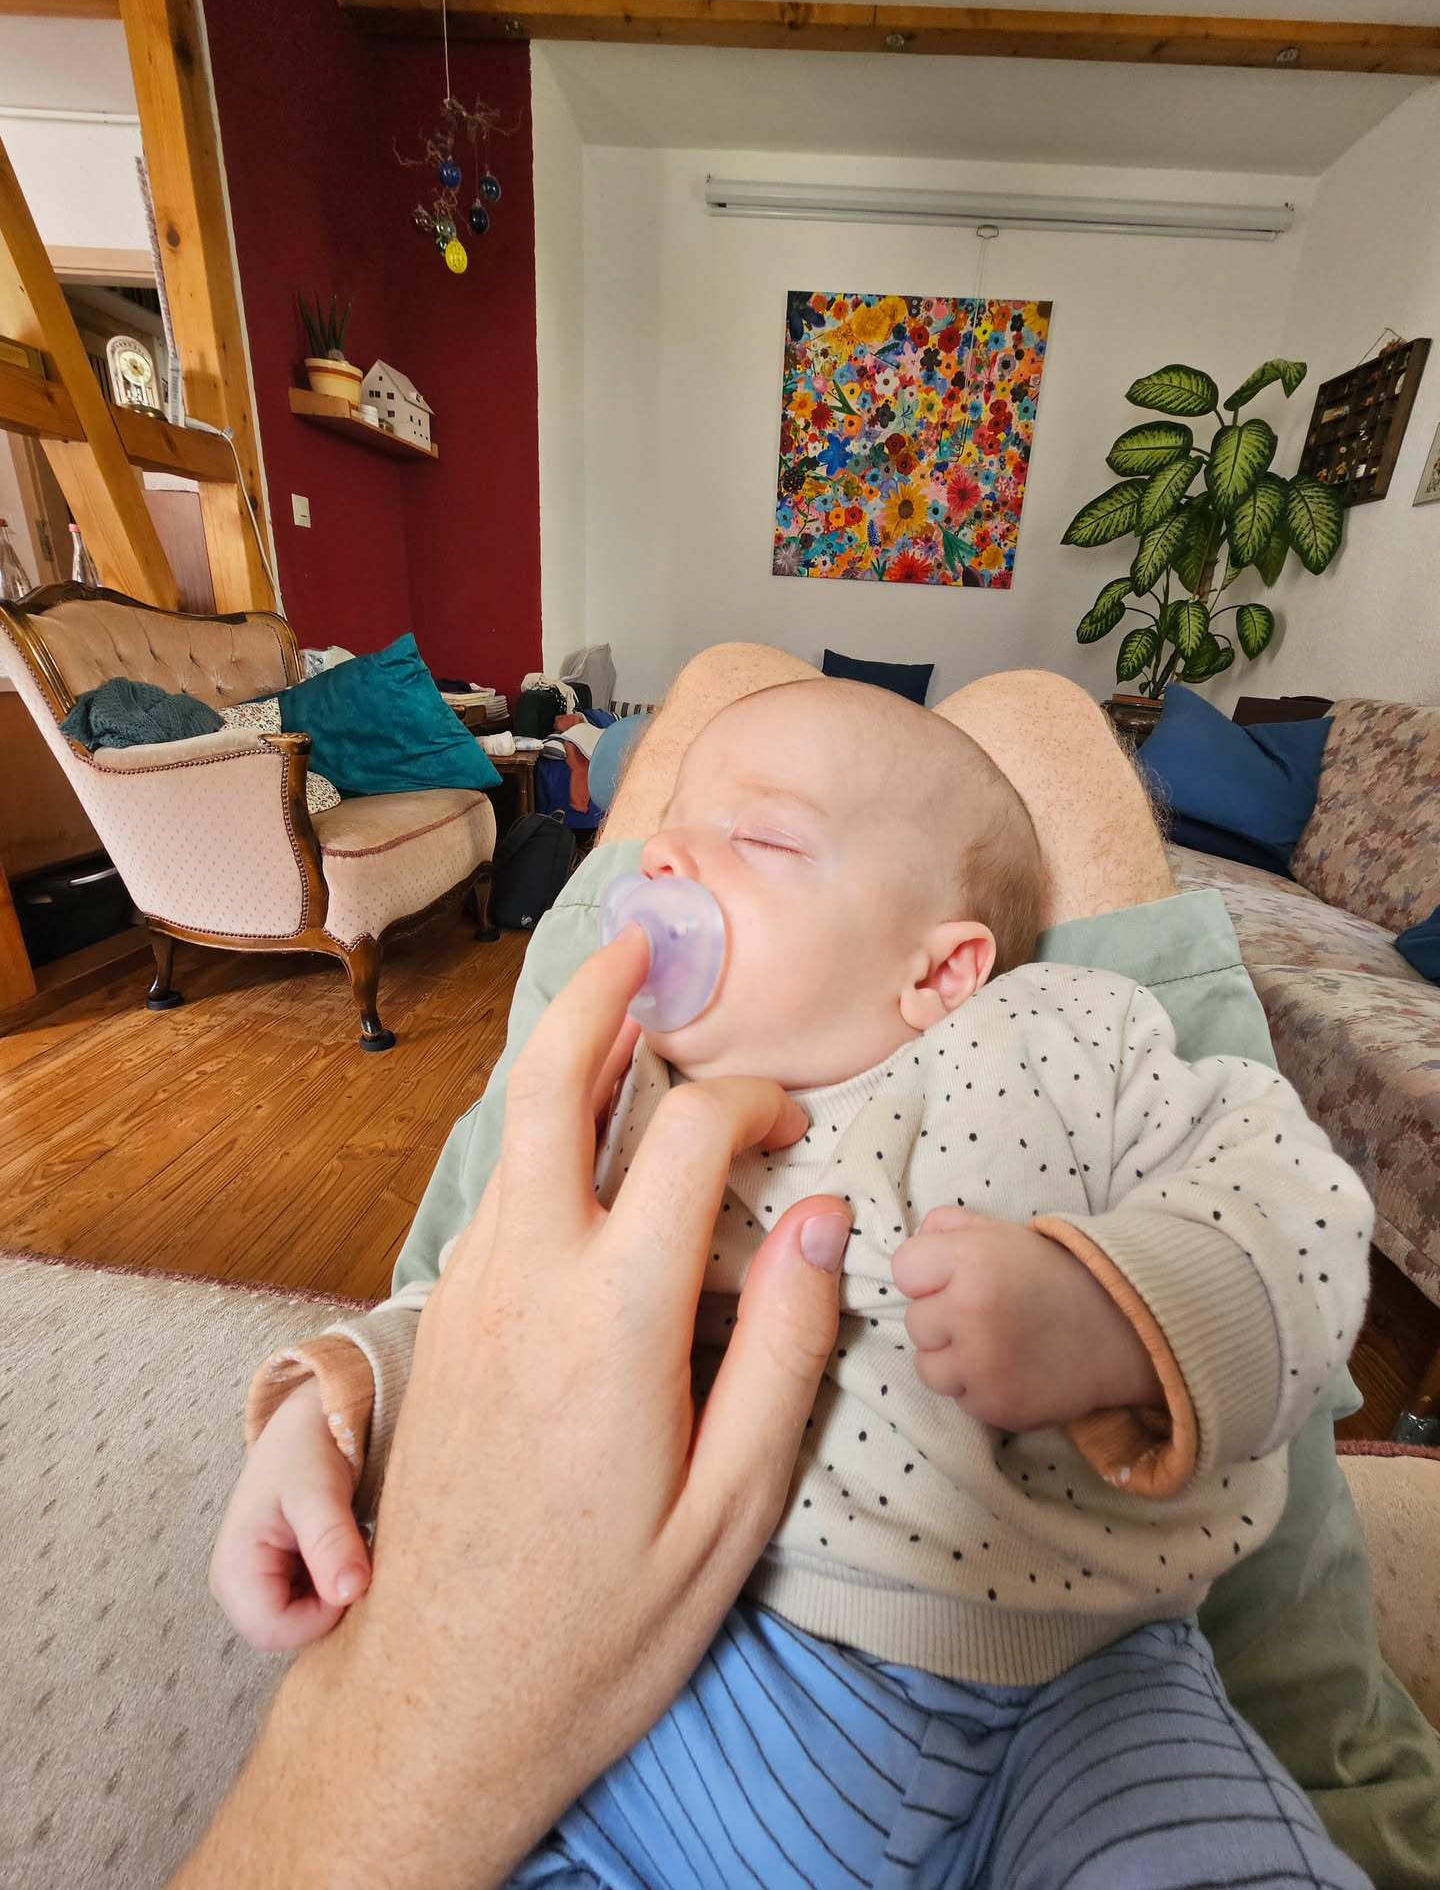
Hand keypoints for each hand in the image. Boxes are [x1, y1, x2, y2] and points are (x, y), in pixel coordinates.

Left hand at [173, 927, 849, 1889]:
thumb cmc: (604, 1624)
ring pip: (510, 1134)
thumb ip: (786, 1348)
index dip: (752, 1102)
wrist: (436, 1700)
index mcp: (614, 1319)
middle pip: (545, 1086)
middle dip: (597, 998)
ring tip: (628, 1023)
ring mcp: (469, 1296)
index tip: (796, 1129)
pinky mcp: (443, 1324)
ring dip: (567, 1062)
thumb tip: (821, 1215)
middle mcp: (525, 1280)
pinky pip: (497, 1192)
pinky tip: (587, 1152)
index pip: (686, 1139)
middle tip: (647, 943)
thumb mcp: (731, 1509)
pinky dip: (544, 1136)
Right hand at [208, 1378, 370, 1651]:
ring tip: (345, 1545)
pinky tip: (340, 1550)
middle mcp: (236, 1586)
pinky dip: (332, 1586)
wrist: (306, 1421)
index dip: (321, 1613)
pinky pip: (307, 1607)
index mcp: (233, 1568)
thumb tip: (350, 1593)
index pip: (275, 1631)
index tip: (350, 1570)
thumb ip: (331, 1541)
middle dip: (328, 1605)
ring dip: (332, 1595)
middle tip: (351, 1553)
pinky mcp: (275, 1579)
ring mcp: (254, 1585)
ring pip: (301, 1623)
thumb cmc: (304, 1448)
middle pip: (288, 1634)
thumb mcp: (319, 1491)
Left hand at [892, 1208, 1162, 1429]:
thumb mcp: (1006, 1233)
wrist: (1123, 1330)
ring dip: (953, 1359)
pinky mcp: (996, 1405)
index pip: (903, 1269)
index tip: (955, 1279)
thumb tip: (916, 1236)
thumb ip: (953, 1226)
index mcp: (972, 1259)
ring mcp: (982, 1364)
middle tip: (987, 1314)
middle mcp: (971, 1310)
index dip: (927, 1275)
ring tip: (995, 1345)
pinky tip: (1011, 1369)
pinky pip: (959, 1398)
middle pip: (915, 1322)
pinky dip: (978, 1388)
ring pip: (928, 1367)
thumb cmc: (1055, 1276)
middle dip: (943, 1319)